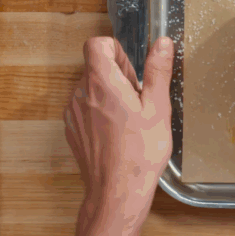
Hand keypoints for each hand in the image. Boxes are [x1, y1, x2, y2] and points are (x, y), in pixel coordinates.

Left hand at [63, 36, 173, 235]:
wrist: (118, 191)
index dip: (116, 51)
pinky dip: (100, 112)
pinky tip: (119, 132)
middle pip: (95, 67)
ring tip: (130, 119)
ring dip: (109, 94)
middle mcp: (80, 94)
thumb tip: (162, 43)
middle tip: (139, 100)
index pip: (97, 44)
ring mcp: (73, 113)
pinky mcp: (72, 130)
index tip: (133, 70)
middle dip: (118, 75)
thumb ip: (157, 71)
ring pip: (90, 88)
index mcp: (102, 82)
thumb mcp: (158, 107)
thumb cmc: (140, 151)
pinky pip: (85, 108)